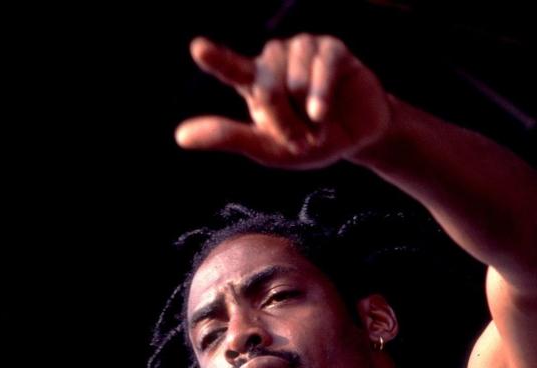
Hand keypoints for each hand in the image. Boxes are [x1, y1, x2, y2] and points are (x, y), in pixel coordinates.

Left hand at [175, 34, 391, 168]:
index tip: (199, 48)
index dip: (217, 58)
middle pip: (268, 89)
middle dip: (285, 122)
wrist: (357, 138)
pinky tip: (323, 114)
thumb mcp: (269, 149)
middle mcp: (275, 60)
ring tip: (317, 120)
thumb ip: (229, 137)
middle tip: (300, 136)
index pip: (232, 68)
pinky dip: (322, 97)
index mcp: (254, 82)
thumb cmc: (310, 142)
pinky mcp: (331, 49)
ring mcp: (303, 50)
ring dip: (307, 112)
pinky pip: (323, 69)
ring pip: (294, 81)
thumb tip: (179, 136)